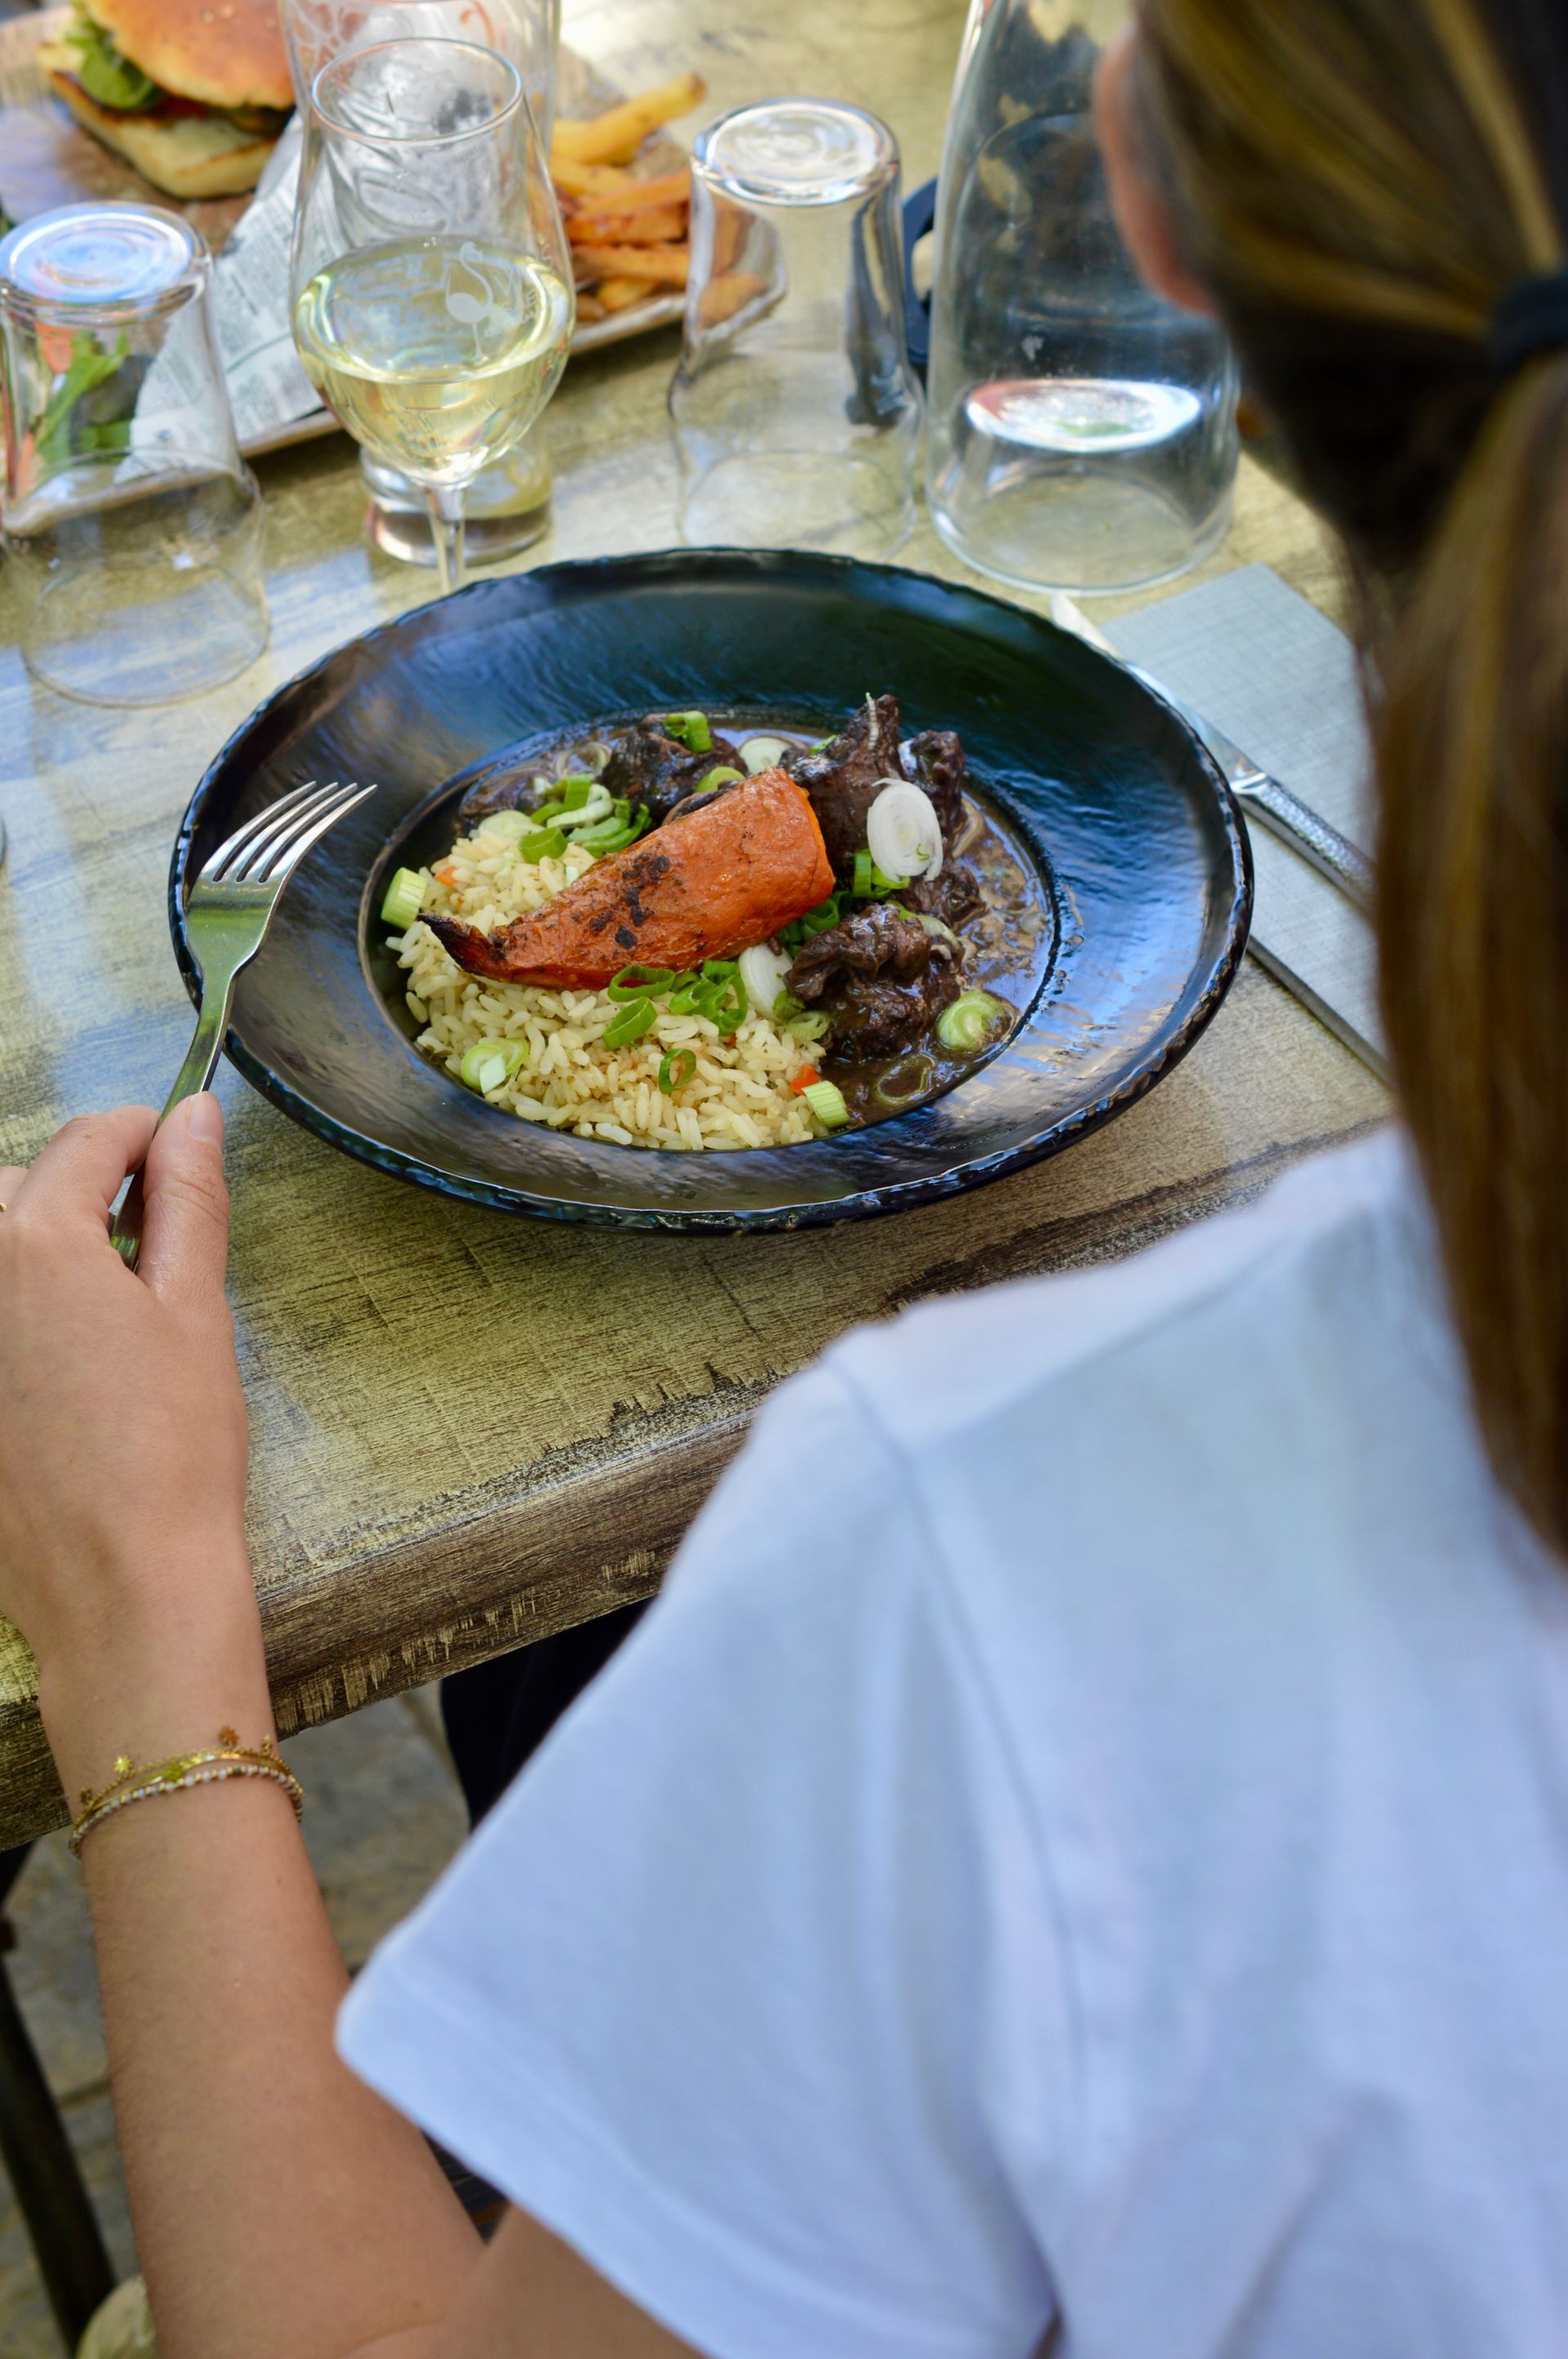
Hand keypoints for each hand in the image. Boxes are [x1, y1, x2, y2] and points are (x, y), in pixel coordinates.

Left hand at [0, 1100, 253, 1685]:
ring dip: (35, 1254)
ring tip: (98, 1310)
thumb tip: (193, 1114)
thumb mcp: (195, 1309)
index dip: (144, 1137)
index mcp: (37, 1240)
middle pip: (19, 1188)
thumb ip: (189, 1198)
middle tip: (148, 1246)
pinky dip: (16, 1323)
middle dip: (81, 1193)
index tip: (177, 1156)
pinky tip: (58, 1378)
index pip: (89, 1141)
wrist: (121, 1587)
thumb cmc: (171, 1452)